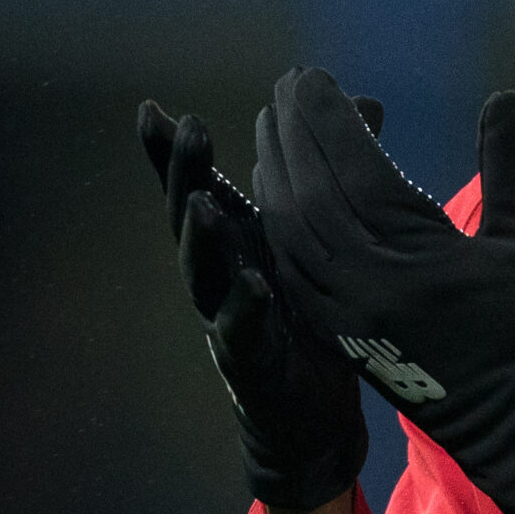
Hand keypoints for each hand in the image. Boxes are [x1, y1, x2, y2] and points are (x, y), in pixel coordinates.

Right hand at [140, 98, 369, 511]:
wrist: (310, 412)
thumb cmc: (307, 314)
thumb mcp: (314, 241)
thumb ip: (328, 174)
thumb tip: (360, 102)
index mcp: (236, 241)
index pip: (199, 187)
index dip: (173, 153)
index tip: (154, 108)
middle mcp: (220, 274)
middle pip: (191, 218)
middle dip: (185, 174)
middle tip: (187, 128)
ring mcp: (227, 319)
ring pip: (204, 275)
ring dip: (201, 239)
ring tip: (204, 203)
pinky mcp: (251, 363)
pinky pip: (243, 334)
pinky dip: (245, 309)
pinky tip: (256, 285)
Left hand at [252, 68, 514, 513]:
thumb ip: (508, 163)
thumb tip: (505, 95)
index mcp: (414, 257)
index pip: (354, 170)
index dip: (327, 119)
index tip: (310, 77)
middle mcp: (366, 285)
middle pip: (309, 195)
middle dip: (291, 136)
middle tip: (283, 89)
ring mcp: (345, 313)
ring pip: (291, 234)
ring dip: (276, 176)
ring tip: (272, 129)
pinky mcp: (337, 334)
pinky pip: (291, 271)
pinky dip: (278, 227)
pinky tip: (275, 196)